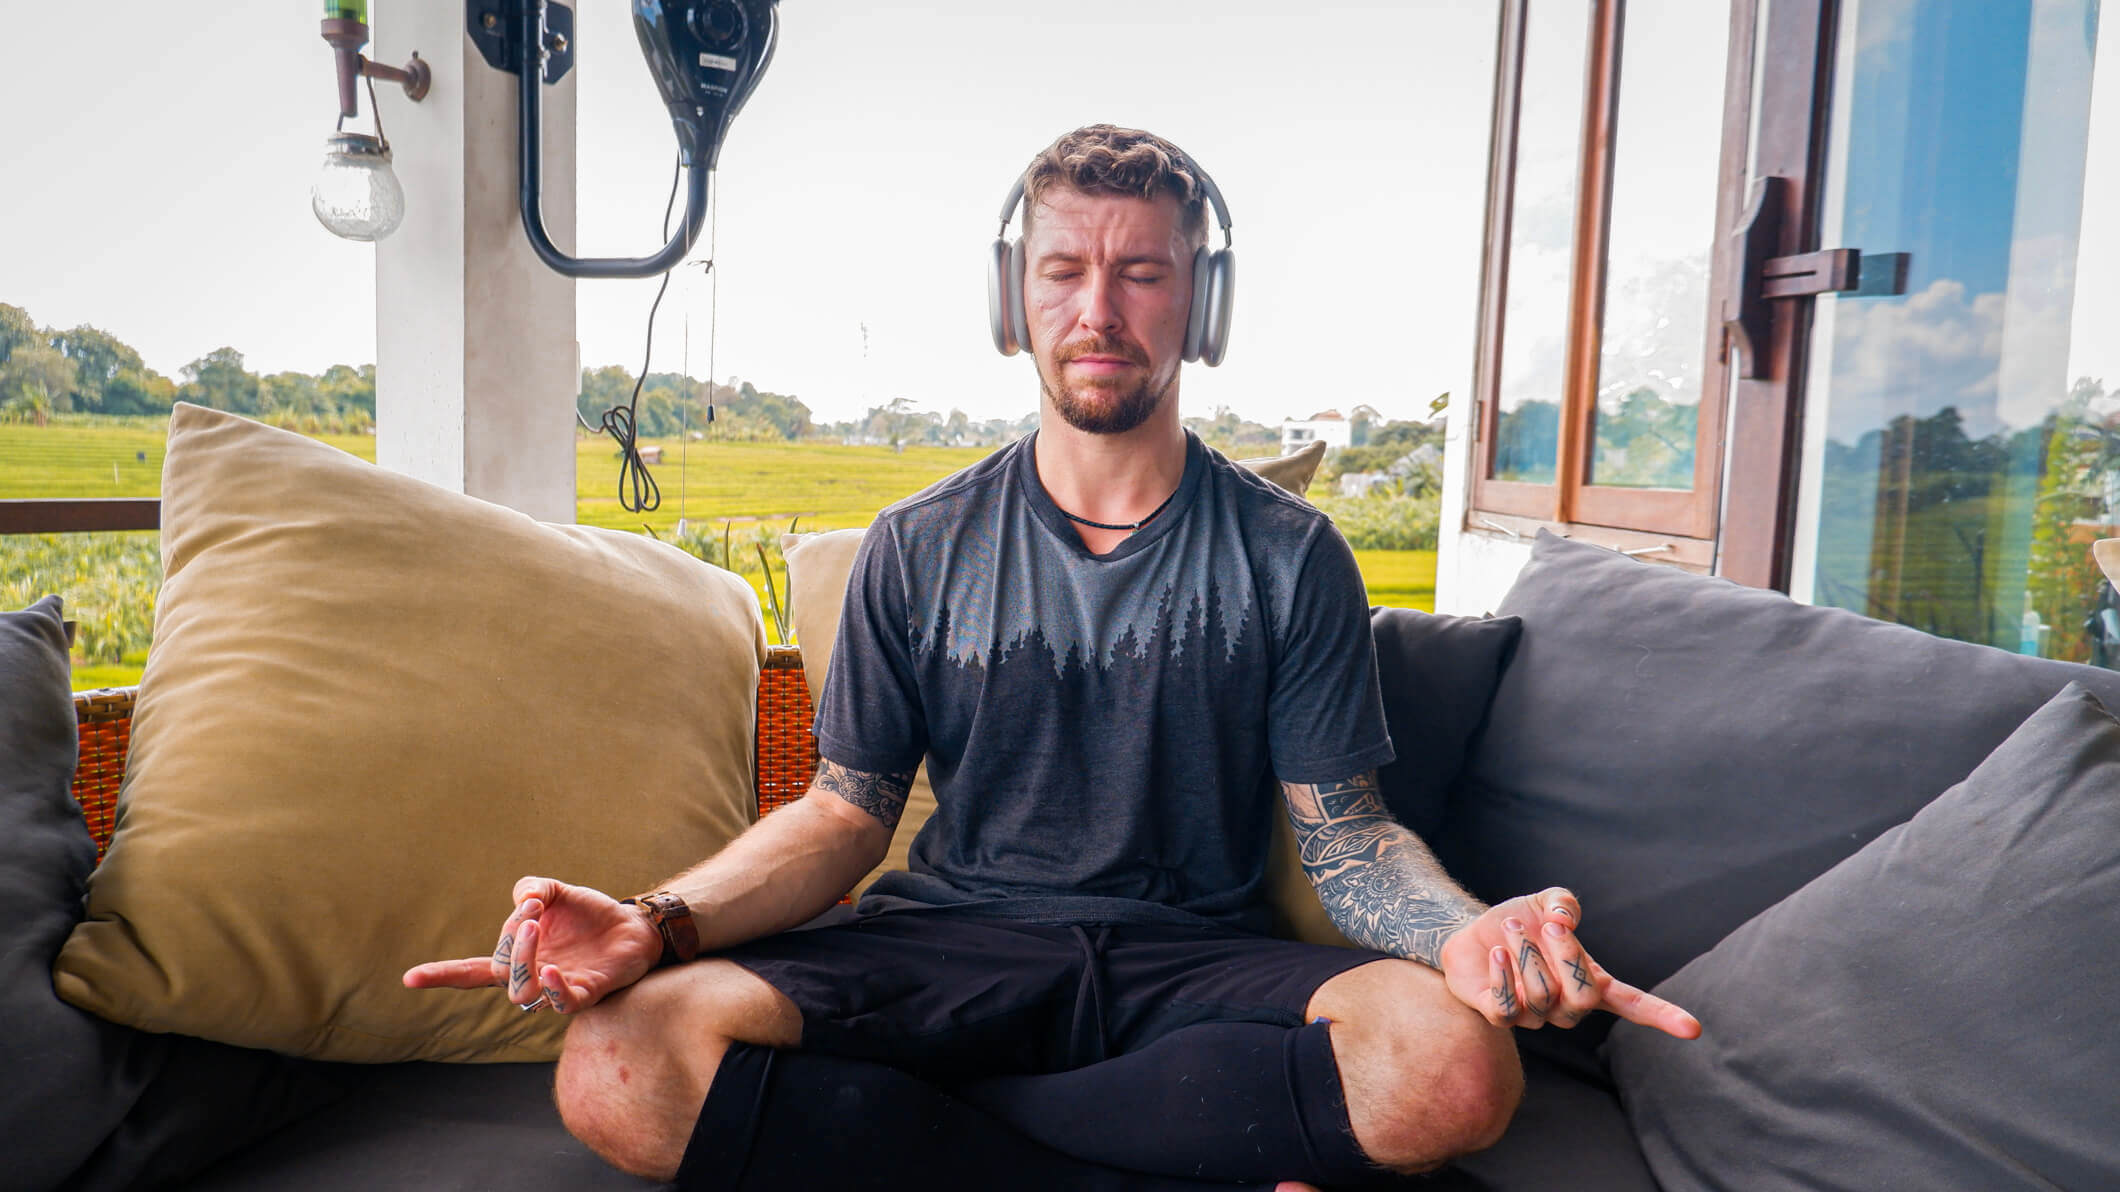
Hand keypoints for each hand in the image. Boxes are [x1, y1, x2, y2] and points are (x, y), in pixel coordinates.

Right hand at [402, 876, 662, 1013]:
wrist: (634, 924)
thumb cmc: (590, 914)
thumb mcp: (556, 891)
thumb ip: (533, 888)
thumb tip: (523, 899)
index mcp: (517, 957)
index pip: (471, 972)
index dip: (442, 975)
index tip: (408, 978)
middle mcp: (532, 977)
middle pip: (498, 971)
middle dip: (507, 939)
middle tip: (530, 910)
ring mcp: (556, 989)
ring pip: (521, 992)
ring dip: (521, 959)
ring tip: (534, 926)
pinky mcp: (585, 994)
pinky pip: (561, 1003)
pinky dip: (553, 989)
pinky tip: (553, 970)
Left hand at [1437, 887, 1699, 1038]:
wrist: (1472, 936)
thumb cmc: (1521, 923)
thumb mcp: (1547, 903)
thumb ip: (1563, 903)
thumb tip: (1563, 919)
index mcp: (1590, 981)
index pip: (1631, 1004)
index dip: (1660, 1015)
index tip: (1692, 1029)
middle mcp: (1567, 1006)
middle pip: (1584, 996)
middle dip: (1567, 956)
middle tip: (1548, 926)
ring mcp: (1535, 1016)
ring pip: (1540, 994)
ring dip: (1524, 953)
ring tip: (1509, 929)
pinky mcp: (1501, 1018)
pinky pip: (1507, 1008)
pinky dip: (1502, 975)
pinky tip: (1496, 953)